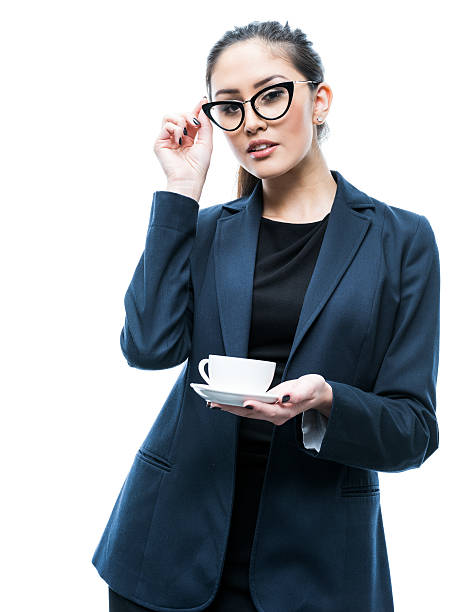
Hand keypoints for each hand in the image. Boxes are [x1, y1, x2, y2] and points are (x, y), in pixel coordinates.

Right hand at [154, 96, 212, 186]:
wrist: (189, 178)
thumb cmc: (198, 166)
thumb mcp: (206, 142)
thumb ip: (205, 125)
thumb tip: (202, 108)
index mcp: (188, 138)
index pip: (190, 119)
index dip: (195, 110)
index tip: (202, 101)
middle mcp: (177, 138)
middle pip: (180, 114)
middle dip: (189, 115)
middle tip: (195, 123)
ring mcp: (167, 140)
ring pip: (170, 116)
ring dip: (181, 120)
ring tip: (185, 133)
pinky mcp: (159, 142)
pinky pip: (166, 124)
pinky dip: (175, 129)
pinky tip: (179, 140)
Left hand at [209, 374, 332, 425]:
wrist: (313, 393)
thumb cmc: (311, 388)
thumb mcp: (310, 387)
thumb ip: (300, 393)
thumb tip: (287, 398)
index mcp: (286, 412)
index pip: (269, 411)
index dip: (258, 408)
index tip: (247, 402)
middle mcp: (275, 415)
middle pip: (251, 414)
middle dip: (233, 408)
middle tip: (216, 402)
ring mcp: (268, 413)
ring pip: (246, 413)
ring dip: (230, 407)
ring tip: (213, 402)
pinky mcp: (264, 408)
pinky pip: (246, 408)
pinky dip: (234, 404)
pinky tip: (223, 400)